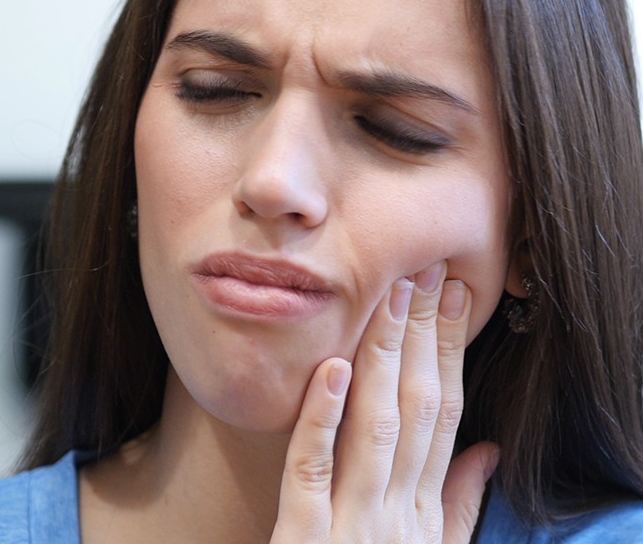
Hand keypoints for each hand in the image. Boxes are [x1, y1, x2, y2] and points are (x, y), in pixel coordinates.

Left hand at [270, 262, 498, 542]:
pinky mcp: (302, 541)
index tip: (455, 298)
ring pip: (375, 426)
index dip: (452, 352)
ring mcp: (351, 526)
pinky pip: (312, 470)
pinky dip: (323, 418)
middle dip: (425, 336)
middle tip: (426, 272)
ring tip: (393, 297)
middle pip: (417, 408)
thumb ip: (458, 503)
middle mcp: (398, 512)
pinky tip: (334, 368)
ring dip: (385, 358)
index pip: (446, 413)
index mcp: (425, 510)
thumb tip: (487, 448)